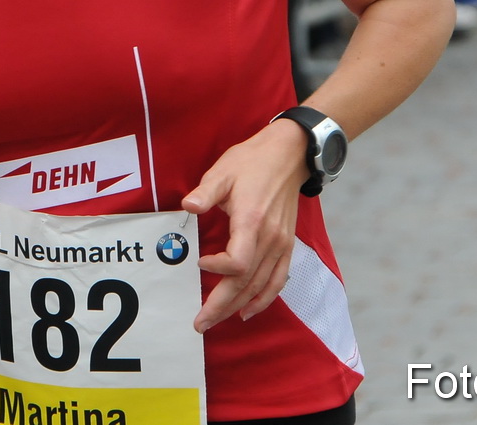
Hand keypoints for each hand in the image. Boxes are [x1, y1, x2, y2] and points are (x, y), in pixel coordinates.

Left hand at [182, 119, 308, 332]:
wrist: (288, 154)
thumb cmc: (252, 162)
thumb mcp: (223, 171)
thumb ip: (206, 192)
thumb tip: (188, 207)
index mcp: (252, 221)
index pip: (238, 262)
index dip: (218, 269)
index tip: (200, 263)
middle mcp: (269, 238)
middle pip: (247, 283)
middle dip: (221, 306)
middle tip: (200, 323)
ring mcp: (280, 244)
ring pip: (260, 286)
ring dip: (238, 307)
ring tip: (216, 320)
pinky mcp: (286, 245)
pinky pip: (278, 280)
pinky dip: (264, 299)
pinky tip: (248, 310)